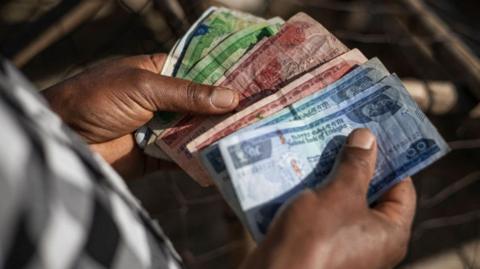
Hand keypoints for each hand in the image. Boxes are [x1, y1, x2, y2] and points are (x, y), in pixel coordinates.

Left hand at [43, 54, 238, 179]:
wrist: (63, 139)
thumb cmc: (96, 99)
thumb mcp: (143, 87)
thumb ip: (186, 94)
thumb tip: (230, 98)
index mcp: (161, 72)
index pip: (201, 71)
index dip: (226, 76)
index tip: (257, 80)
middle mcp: (165, 100)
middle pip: (204, 104)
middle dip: (229, 109)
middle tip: (263, 112)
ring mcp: (163, 128)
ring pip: (198, 131)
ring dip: (220, 135)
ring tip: (254, 137)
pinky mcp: (158, 156)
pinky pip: (186, 158)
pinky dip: (203, 161)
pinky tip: (227, 161)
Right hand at [241, 129, 416, 268]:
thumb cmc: (315, 237)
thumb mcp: (340, 194)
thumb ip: (356, 165)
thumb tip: (368, 137)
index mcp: (391, 233)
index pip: (401, 188)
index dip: (390, 159)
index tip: (373, 134)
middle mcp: (372, 242)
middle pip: (370, 193)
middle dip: (354, 164)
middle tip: (342, 135)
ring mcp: (344, 245)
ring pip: (342, 202)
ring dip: (331, 176)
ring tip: (319, 148)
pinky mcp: (319, 245)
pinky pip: (322, 213)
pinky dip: (315, 193)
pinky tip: (301, 172)